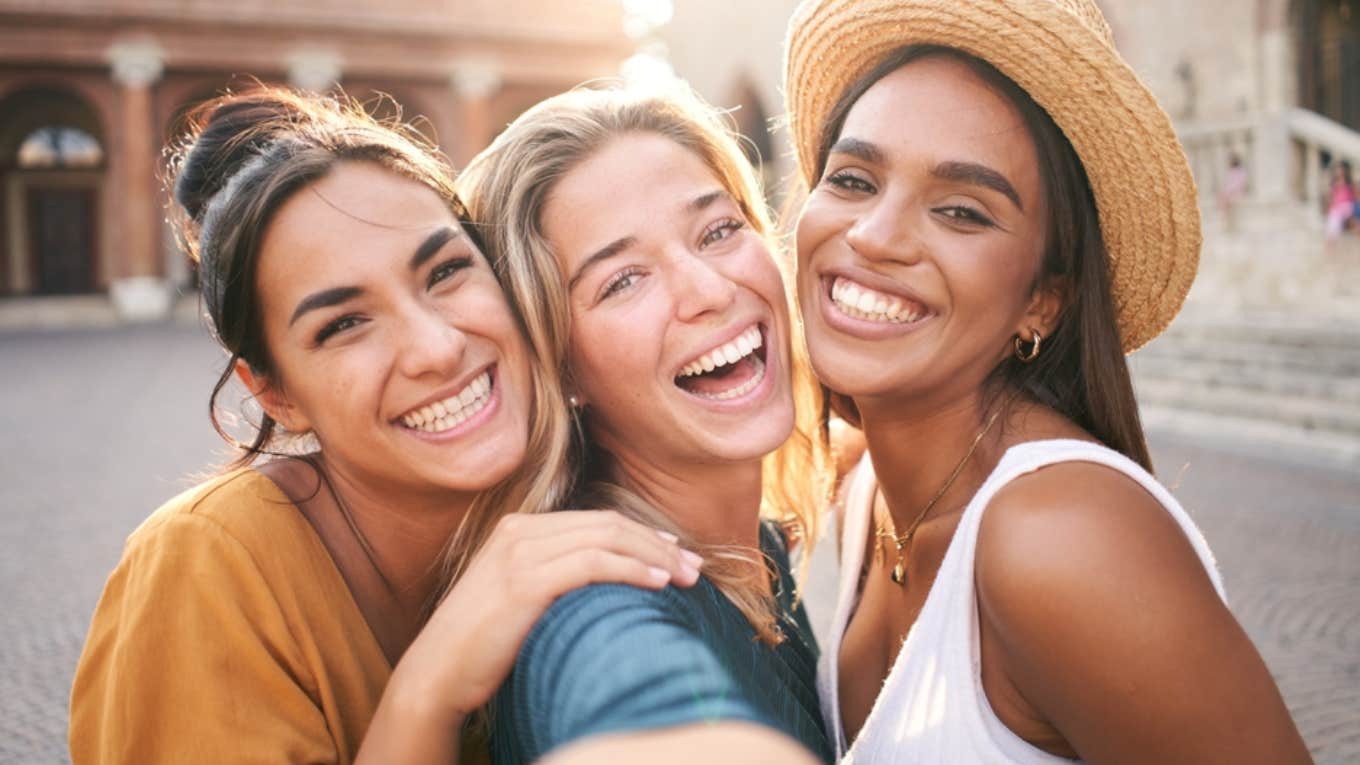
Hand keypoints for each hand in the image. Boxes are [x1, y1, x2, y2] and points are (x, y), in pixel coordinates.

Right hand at [365, 510, 700, 755]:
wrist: (437, 672)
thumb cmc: (481, 645)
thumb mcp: (519, 597)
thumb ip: (555, 576)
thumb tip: (610, 578)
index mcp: (519, 529)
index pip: (596, 521)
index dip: (643, 534)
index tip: (676, 551)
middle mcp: (520, 531)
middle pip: (608, 524)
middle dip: (657, 544)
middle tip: (694, 566)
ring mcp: (520, 552)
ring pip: (606, 539)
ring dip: (654, 556)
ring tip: (685, 577)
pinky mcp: (524, 580)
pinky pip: (592, 564)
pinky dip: (630, 570)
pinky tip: (656, 584)